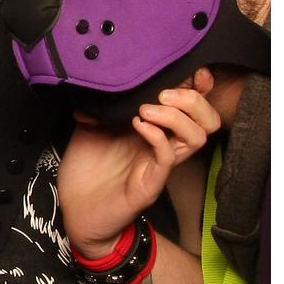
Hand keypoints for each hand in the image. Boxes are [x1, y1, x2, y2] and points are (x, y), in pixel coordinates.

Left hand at [56, 70, 224, 252]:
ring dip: (175, 116)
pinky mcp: (149, 185)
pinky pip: (167, 158)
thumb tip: (100, 77)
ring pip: (196, 138)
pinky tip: (137, 125)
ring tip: (146, 109)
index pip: (193, 108)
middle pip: (207, 122)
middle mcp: (164, 147)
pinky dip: (156, 136)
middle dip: (192, 100)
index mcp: (156, 130)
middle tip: (162, 93)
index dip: (197, 87)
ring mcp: (159, 166)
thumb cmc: (87, 170)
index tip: (187, 72)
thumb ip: (102, 103)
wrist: (76, 211)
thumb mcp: (91, 125)